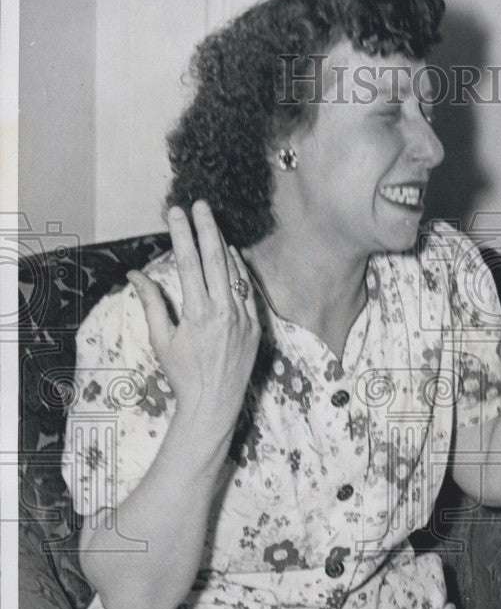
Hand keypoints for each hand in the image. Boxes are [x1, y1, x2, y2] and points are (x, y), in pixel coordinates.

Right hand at [127, 201, 261, 442]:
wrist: (215, 404)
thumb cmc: (183, 375)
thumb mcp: (161, 340)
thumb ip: (151, 303)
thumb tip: (135, 274)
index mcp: (199, 313)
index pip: (189, 262)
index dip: (182, 233)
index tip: (175, 212)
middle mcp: (225, 312)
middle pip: (215, 259)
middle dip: (206, 228)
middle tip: (200, 204)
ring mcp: (244, 318)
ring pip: (235, 272)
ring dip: (223, 245)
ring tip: (213, 223)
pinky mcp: (256, 327)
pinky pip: (248, 291)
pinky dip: (240, 271)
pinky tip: (233, 255)